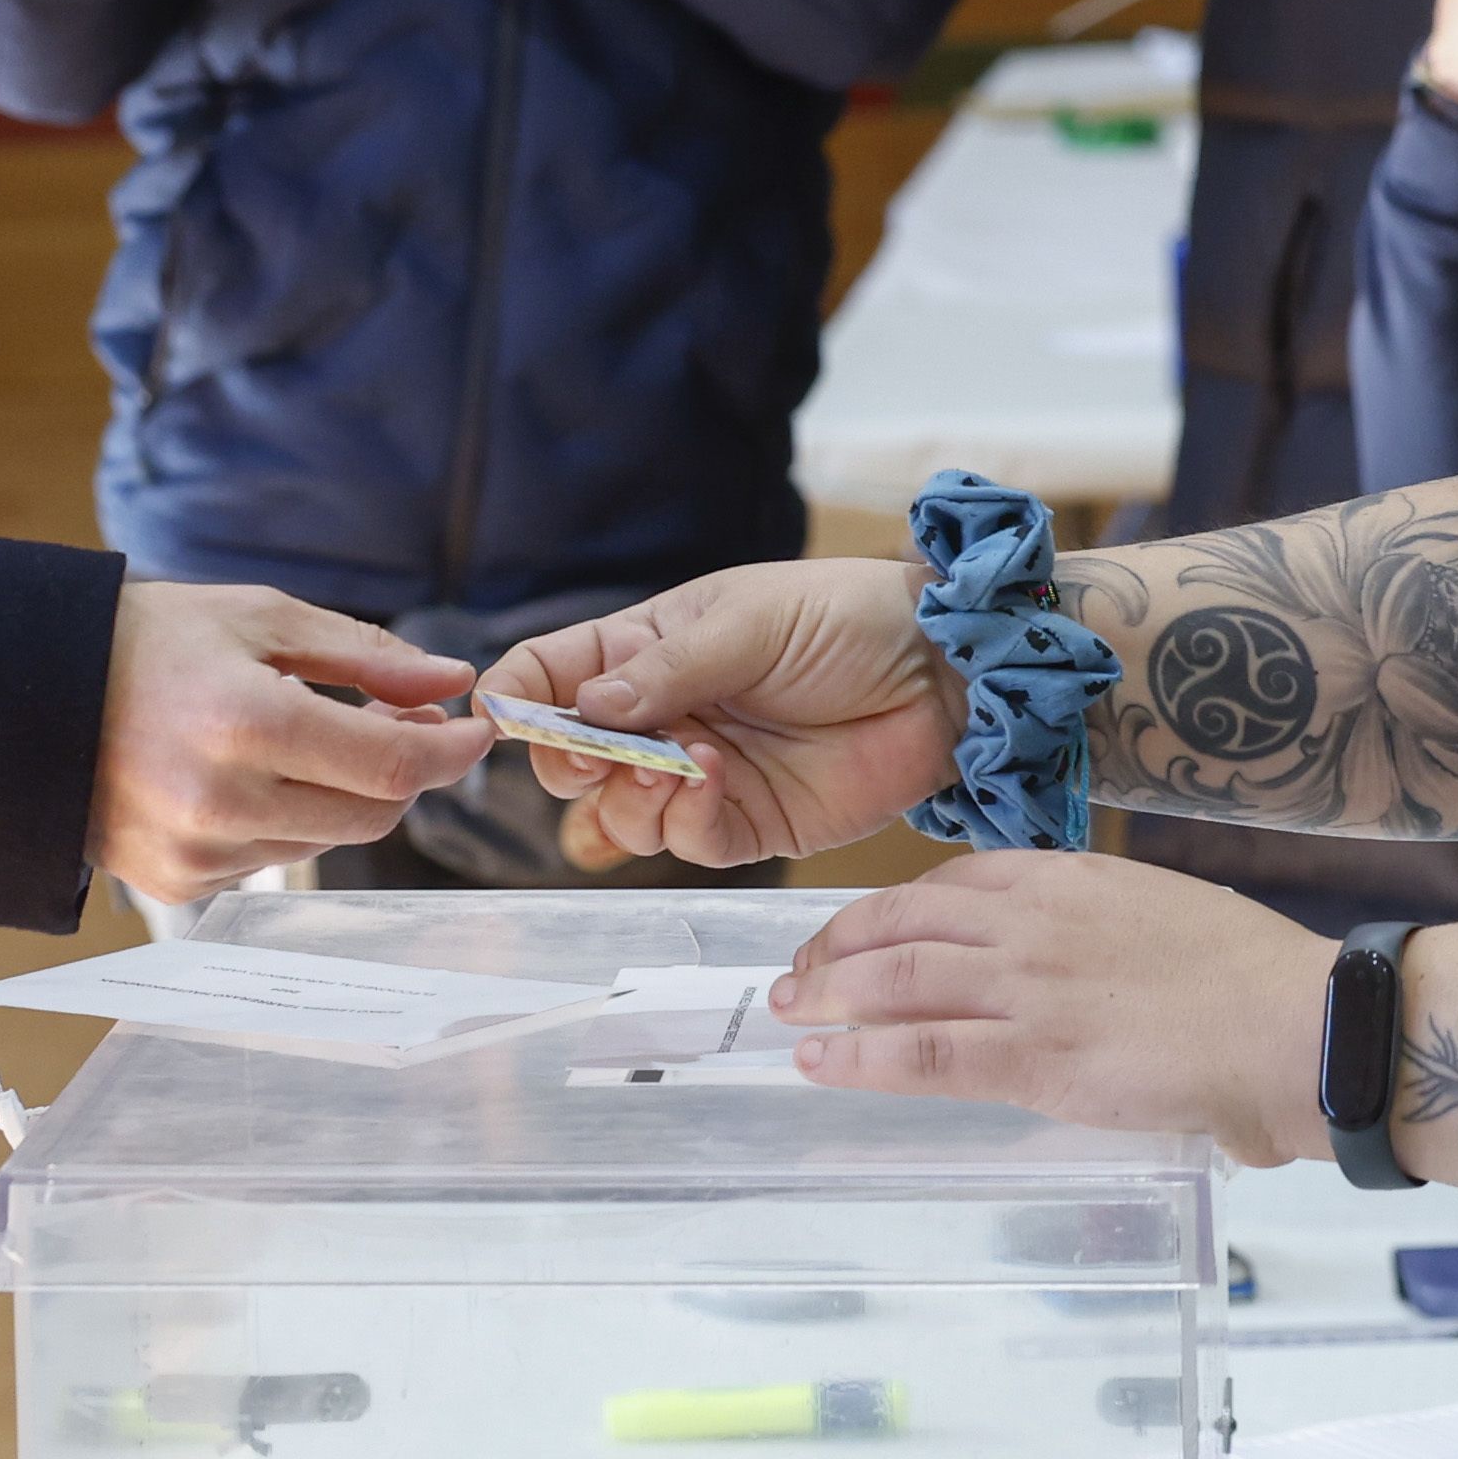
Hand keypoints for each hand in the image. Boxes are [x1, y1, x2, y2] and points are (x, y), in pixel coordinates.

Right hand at [94, 582, 497, 901]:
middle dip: (402, 772)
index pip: (392, 765)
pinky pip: (270, 860)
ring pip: (326, 841)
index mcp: (247, 722)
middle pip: (372, 814)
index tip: (474, 730)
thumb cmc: (148, 642)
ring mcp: (197, 852)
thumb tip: (451, 681)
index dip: (450, 753)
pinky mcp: (178, 883)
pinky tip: (244, 776)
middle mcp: (223, 801)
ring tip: (303, 738)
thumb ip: (364, 656)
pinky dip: (282, 821)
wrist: (27, 696)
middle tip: (401, 724)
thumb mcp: (258, 617)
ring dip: (338, 795)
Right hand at [485, 559, 957, 867]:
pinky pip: (685, 840)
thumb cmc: (849, 618)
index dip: (519, 700)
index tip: (512, 721)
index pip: (548, 675)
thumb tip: (584, 710)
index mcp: (646, 649)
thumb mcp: (748, 622)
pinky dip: (685, 818)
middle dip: (569, 763)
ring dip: (633, 794)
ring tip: (682, 759)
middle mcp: (662, 715)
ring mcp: (700, 773)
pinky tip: (715, 778)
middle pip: (569, 759)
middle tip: (600, 753)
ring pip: (619, 812)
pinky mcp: (746, 822)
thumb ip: (664, 670)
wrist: (945, 674)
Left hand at [767, 852, 1330, 1156]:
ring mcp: (1028, 987)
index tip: (861, 927)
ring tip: (790, 1011)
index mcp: (1070, 878)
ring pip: (896, 980)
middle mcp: (1034, 921)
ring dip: (829, 995)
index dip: (891, 907)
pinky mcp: (1034, 1056)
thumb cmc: (1253, 981)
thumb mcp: (1163, 917)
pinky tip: (820, 1062)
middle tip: (799, 969)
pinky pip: (922, 1052)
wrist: (1296, 1025)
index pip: (952, 881)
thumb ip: (1105, 934)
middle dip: (838, 945)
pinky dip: (858, 1056)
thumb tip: (1087, 970)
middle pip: (904, 922)